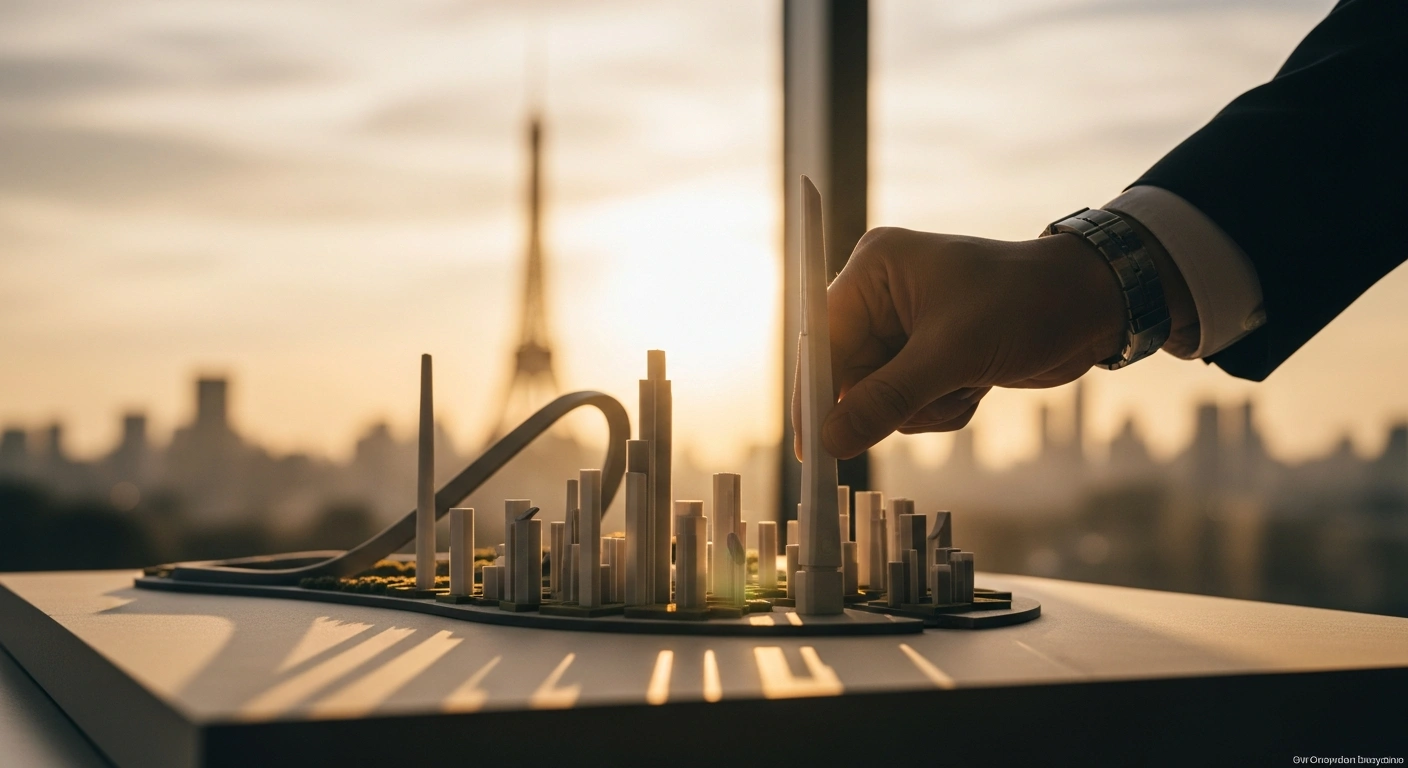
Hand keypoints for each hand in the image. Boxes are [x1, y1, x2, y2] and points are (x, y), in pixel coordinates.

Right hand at [792, 222, 1193, 459]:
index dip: (816, 393)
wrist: (1094, 307)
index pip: (822, 340)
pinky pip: (911, 403)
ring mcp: (906, 327)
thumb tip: (830, 440)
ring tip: (966, 385)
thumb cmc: (1025, 306)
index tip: (812, 445)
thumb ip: (886, 399)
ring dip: (923, 408)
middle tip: (930, 403)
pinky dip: (942, 408)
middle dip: (891, 401)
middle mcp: (883, 295)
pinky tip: (975, 387)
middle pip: (850, 376)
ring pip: (881, 398)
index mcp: (874, 270)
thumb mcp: (951, 355)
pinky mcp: (931, 354)